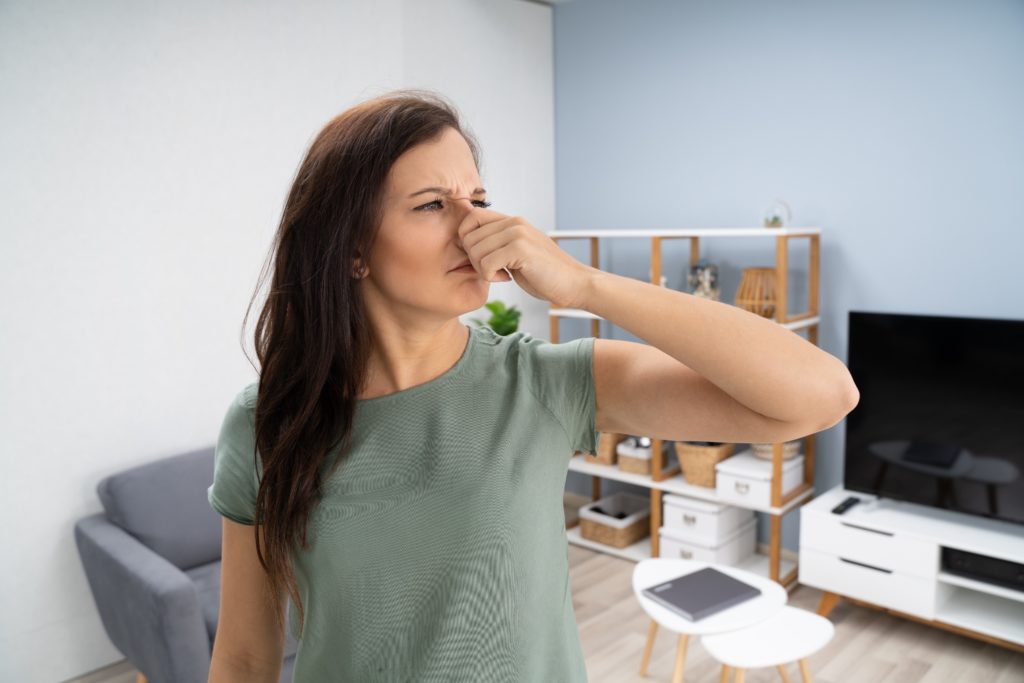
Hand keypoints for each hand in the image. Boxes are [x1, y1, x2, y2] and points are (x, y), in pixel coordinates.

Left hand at [456, 207, 592, 308]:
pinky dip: (490, 276)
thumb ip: (498, 244)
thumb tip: (467, 245)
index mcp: (512, 221)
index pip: (471, 217)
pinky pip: (486, 263)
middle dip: (473, 259)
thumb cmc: (545, 273)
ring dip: (482, 269)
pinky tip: (506, 278)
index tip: (481, 258)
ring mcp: (518, 234)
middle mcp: (514, 222)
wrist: (575, 284)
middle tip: (492, 271)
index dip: (466, 239)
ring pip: (474, 251)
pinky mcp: (521, 249)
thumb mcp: (517, 253)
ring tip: (501, 274)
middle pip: (468, 236)